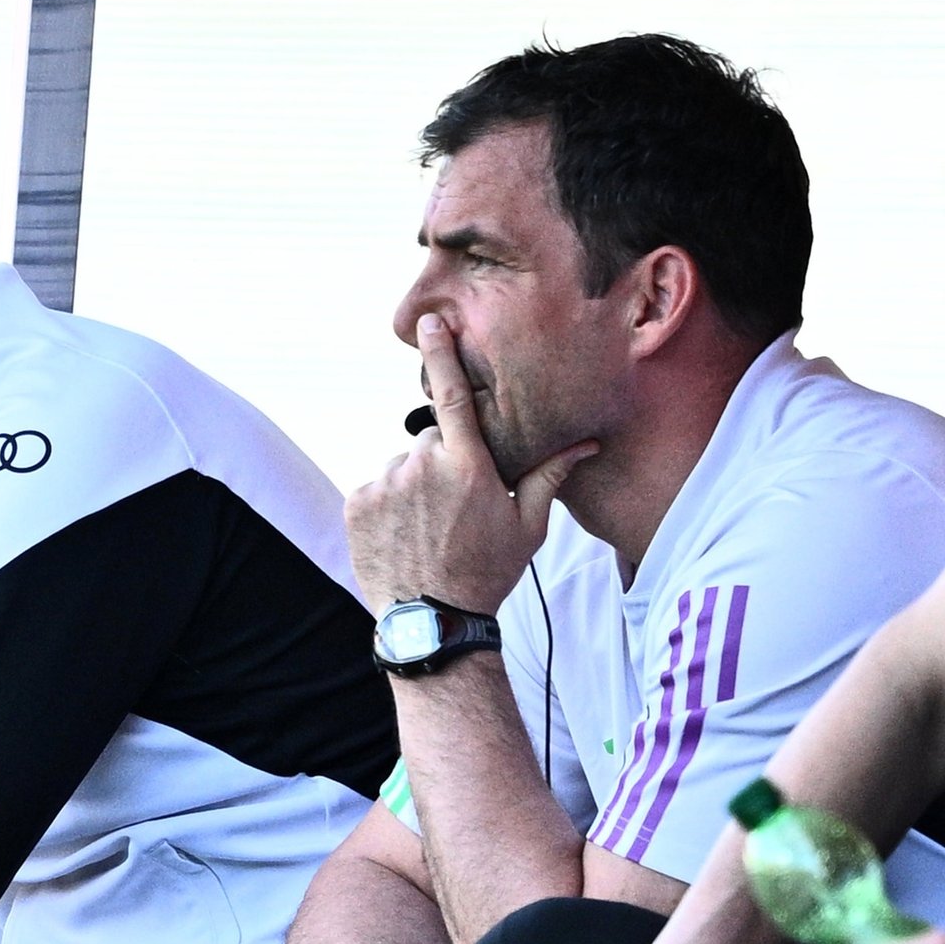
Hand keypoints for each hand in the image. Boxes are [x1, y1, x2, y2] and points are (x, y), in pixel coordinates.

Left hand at [345, 314, 595, 614]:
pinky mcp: (358, 502)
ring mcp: (386, 483)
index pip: (453, 394)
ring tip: (427, 527)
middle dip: (442, 461)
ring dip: (413, 484)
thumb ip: (549, 475)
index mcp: (468, 466)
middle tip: (453, 507)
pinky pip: (376, 486)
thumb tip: (587, 442)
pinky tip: (403, 534)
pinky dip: (387, 503)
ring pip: (403, 465)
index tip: (430, 322)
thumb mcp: (527, 525)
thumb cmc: (488, 572)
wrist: (433, 621)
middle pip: (432, 439)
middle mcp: (423, 466)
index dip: (442, 353)